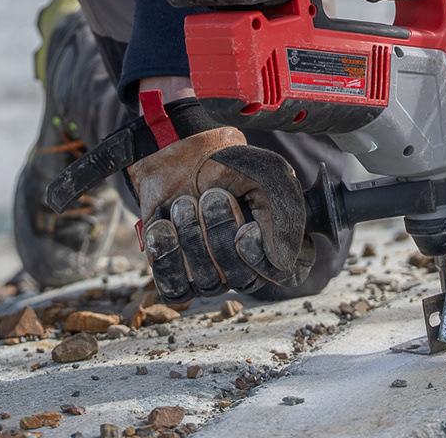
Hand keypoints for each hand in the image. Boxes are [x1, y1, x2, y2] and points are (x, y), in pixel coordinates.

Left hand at [125, 94, 311, 299]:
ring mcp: (211, 276)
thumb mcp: (264, 173)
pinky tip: (163, 224)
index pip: (281, 274)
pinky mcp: (177, 277)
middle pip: (241, 279)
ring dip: (192, 236)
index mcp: (274, 243)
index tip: (245, 229)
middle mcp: (245, 267)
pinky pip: (174, 288)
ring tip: (183, 202)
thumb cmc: (224, 165)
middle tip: (208, 196)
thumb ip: (281, 213)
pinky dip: (168, 254)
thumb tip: (281, 262)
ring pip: (207, 282)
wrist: (176, 156)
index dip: (259, 256)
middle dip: (220, 232)